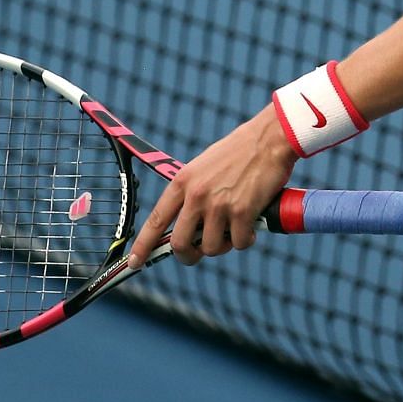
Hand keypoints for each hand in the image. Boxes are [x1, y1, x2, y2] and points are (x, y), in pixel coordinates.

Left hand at [127, 108, 297, 267]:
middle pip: (180, 244)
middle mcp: (196, 195)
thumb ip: (192, 193)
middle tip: (201, 251)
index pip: (156, 220)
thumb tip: (190, 226)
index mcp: (183, 182)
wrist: (268, 139)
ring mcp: (219, 205)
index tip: (134, 262)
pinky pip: (238, 243)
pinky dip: (245, 240)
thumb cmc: (239, 152)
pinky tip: (251, 225)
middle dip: (189, 255)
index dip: (143, 245)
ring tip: (234, 228)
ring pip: (211, 248)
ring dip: (223, 245)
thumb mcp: (204, 168)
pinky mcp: (242, 212)